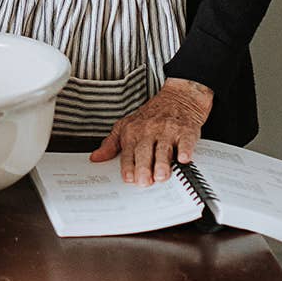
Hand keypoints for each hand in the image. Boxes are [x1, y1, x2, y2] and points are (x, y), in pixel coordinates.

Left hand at [90, 77, 213, 185]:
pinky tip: (184, 159)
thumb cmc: (151, 116)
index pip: (128, 152)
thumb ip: (111, 144)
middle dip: (144, 167)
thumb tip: (96, 158)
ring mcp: (167, 130)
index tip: (128, 178)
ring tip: (161, 176)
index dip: (128, 166)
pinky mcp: (186, 131)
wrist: (177, 98)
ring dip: (163, 162)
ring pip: (164, 148)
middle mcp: (149, 130)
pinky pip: (185, 141)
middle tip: (144, 182)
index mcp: (133, 132)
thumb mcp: (126, 126)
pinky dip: (185, 150)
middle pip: (145, 151)